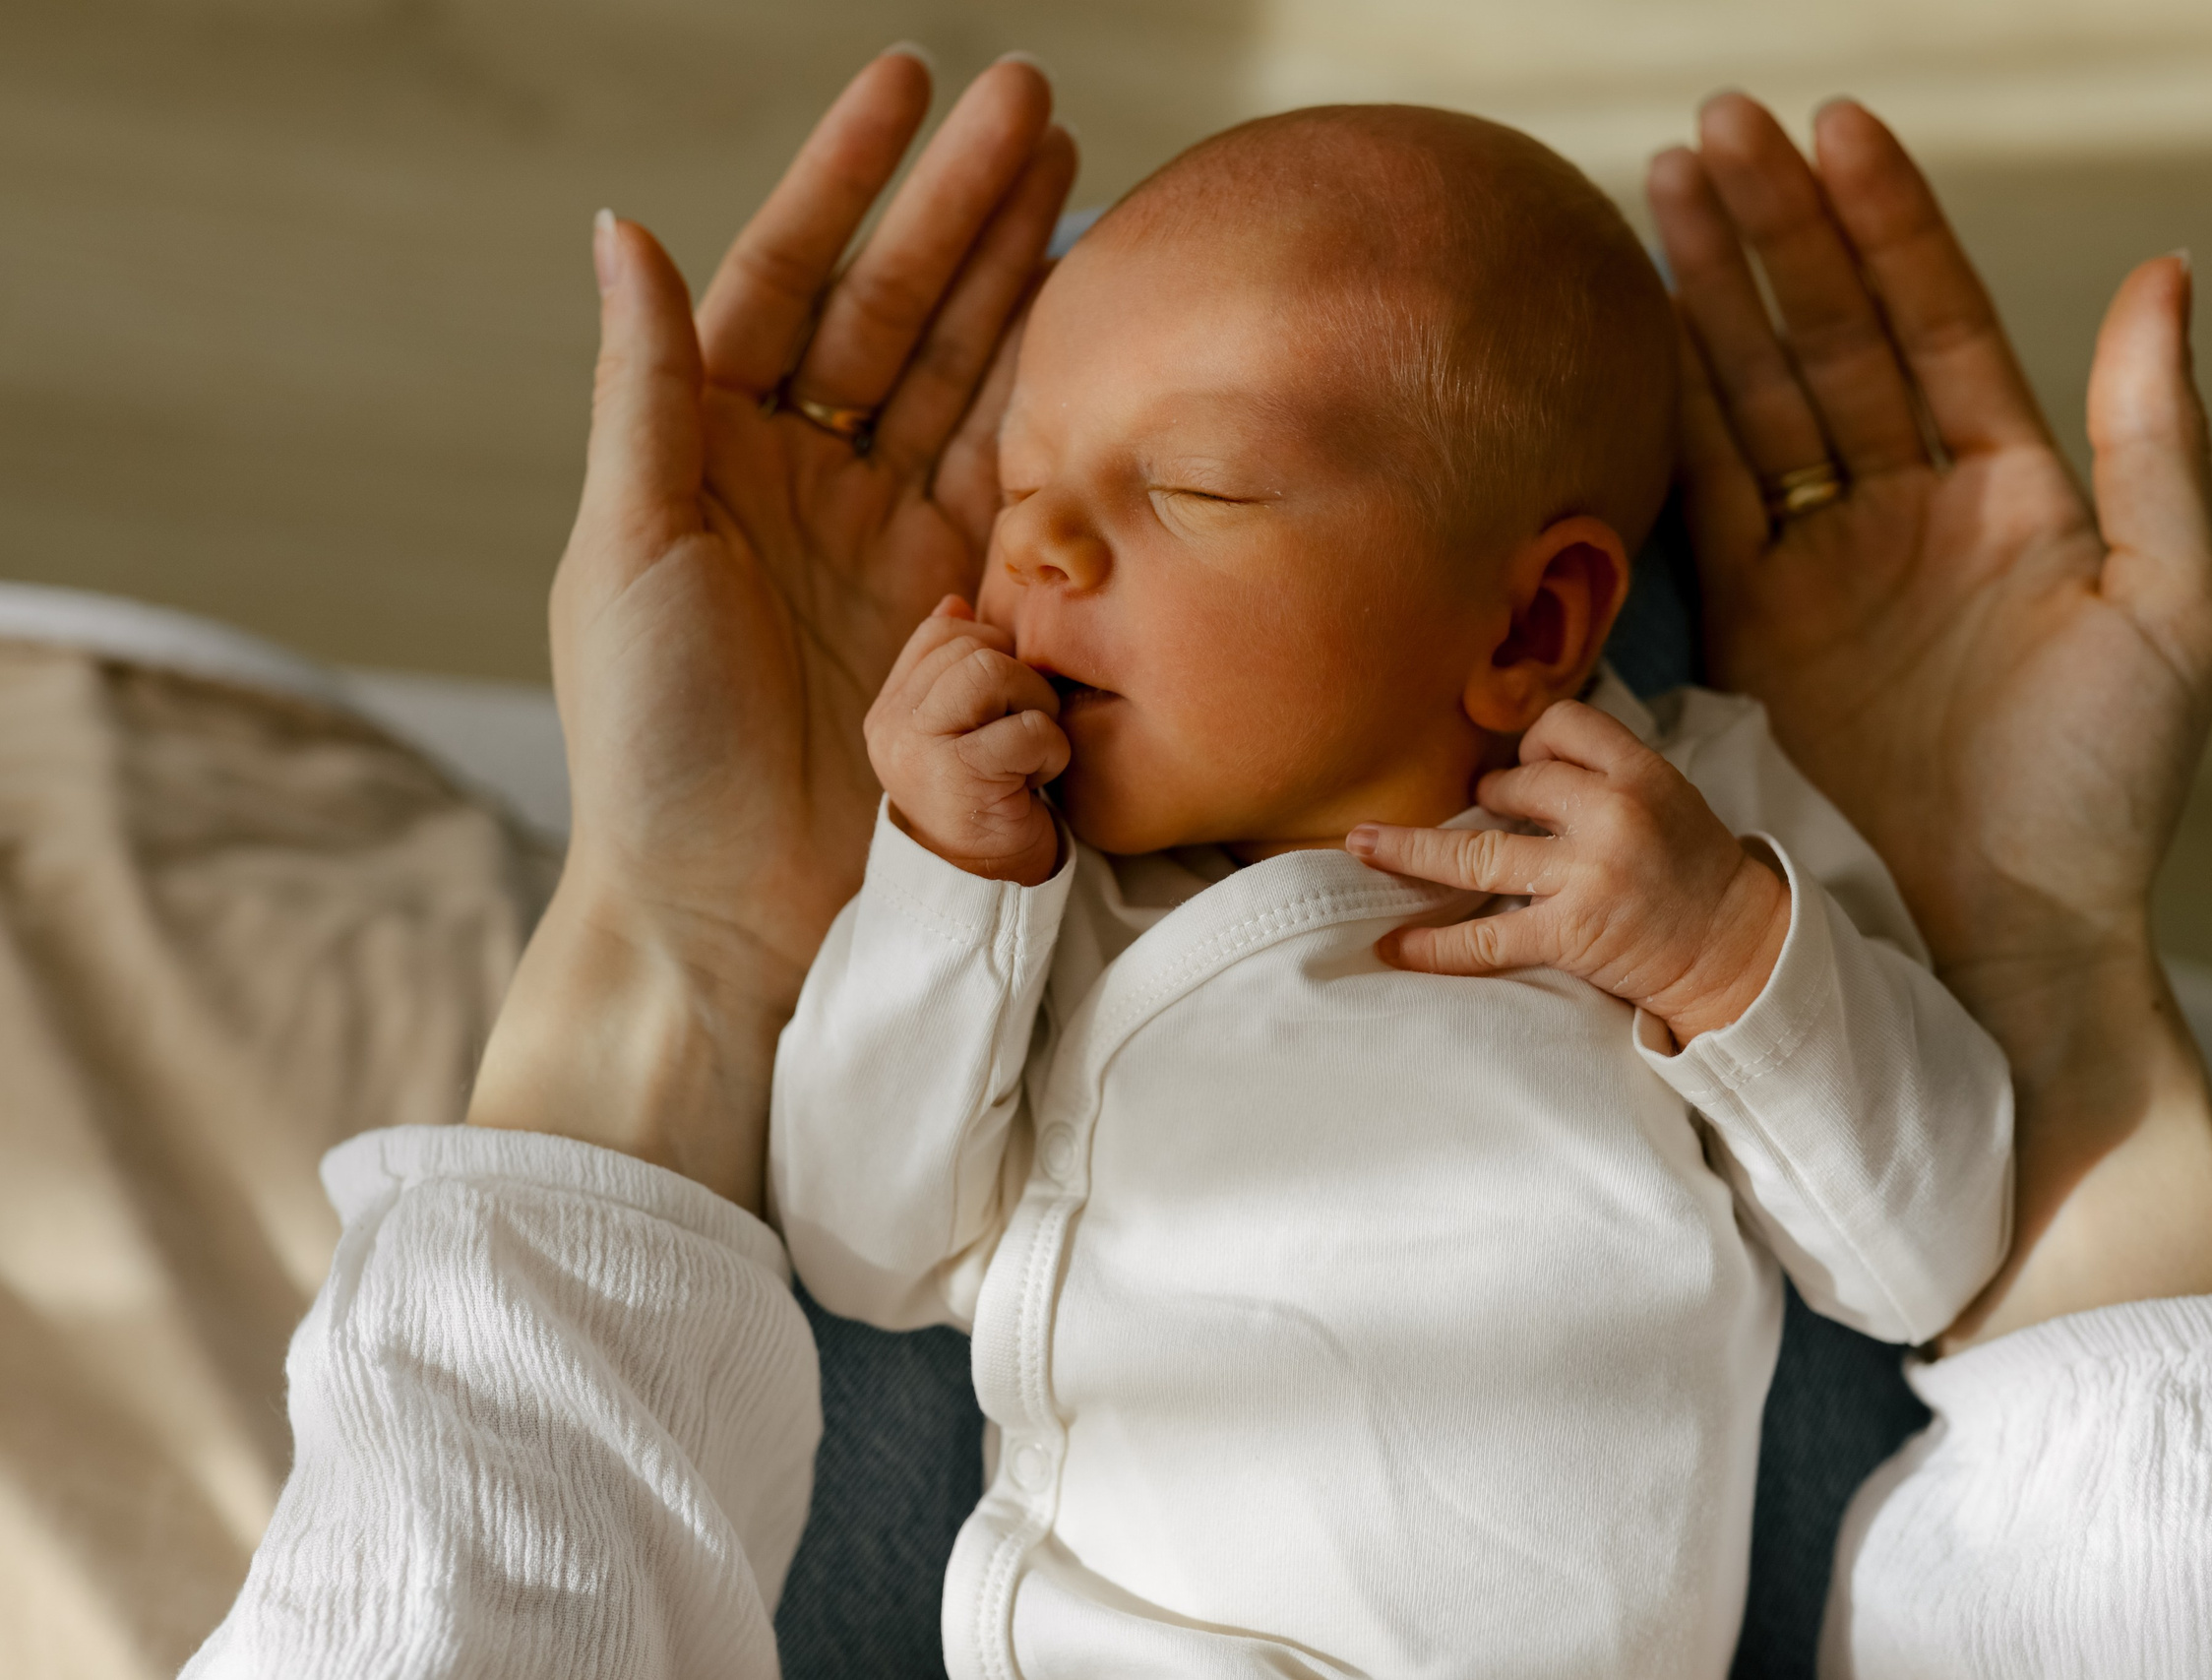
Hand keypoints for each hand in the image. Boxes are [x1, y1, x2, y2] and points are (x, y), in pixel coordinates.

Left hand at [468, 52, 1074, 1210]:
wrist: (729, 914)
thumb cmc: (650, 745)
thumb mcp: (627, 551)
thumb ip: (646, 392)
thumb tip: (621, 226)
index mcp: (707, 451)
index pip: (785, 277)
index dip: (846, 179)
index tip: (907, 83)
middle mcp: (806, 483)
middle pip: (896, 312)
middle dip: (962, 207)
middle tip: (1035, 103)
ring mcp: (893, 544)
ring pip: (968, 380)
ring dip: (1019, 280)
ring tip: (1079, 180)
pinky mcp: (967, 614)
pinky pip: (1020, 486)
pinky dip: (1057, 406)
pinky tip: (1095, 330)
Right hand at [867, 596, 1068, 883]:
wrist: (986, 886)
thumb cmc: (985, 801)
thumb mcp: (959, 732)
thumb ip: (951, 671)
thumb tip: (954, 600)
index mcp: (891, 709)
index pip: (944, 630)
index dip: (994, 650)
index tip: (1005, 703)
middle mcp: (893, 726)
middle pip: (974, 645)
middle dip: (1020, 680)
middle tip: (1025, 729)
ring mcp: (920, 751)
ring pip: (995, 672)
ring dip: (1035, 707)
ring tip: (1031, 749)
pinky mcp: (961, 779)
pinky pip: (1028, 728)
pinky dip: (1050, 750)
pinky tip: (1036, 780)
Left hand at [1346, 700, 1787, 1043]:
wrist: (1736, 948)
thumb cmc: (1692, 869)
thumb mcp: (1664, 795)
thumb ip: (1598, 773)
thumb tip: (1510, 762)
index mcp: (1640, 773)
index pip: (1558, 727)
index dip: (1531, 746)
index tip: (1527, 769)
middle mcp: (1612, 816)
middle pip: (1512, 786)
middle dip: (1489, 802)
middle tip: (1492, 821)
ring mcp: (1588, 876)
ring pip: (1476, 855)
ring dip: (1412, 851)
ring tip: (1364, 846)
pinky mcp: (1572, 934)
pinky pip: (1486, 938)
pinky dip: (1434, 944)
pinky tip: (1396, 945)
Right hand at [1650, 95, 2211, 1339]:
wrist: (2004, 926)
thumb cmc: (2109, 784)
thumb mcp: (2177, 604)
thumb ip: (2155, 438)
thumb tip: (2161, 272)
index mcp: (2016, 484)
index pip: (1935, 319)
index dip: (1885, 222)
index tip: (1832, 127)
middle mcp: (1910, 507)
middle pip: (1829, 335)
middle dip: (1773, 230)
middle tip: (1713, 127)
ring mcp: (1826, 564)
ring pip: (1757, 397)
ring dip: (1710, 295)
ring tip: (1658, 186)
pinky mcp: (1756, 628)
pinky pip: (1705, 497)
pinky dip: (1673, 412)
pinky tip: (1641, 331)